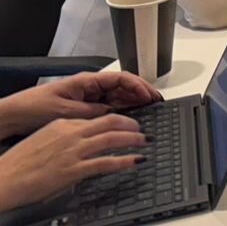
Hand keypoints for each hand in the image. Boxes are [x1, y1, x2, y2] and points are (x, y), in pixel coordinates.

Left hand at [0, 73, 158, 137]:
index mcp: (87, 81)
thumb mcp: (67, 111)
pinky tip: (126, 118)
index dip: (139, 86)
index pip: (121, 78)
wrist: (12, 117)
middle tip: (155, 104)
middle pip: (121, 87)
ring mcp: (86, 98)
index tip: (151, 95)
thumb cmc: (33, 108)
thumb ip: (93, 111)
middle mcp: (89, 87)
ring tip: (146, 111)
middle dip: (140, 94)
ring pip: (115, 98)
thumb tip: (114, 112)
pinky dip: (118, 112)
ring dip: (131, 103)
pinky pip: (106, 108)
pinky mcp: (81, 109)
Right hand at [0, 116, 147, 212]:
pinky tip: (135, 161)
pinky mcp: (74, 169)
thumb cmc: (19, 163)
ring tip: (144, 141)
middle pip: (110, 121)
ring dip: (133, 139)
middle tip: (140, 129)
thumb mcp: (44, 140)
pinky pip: (106, 162)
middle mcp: (72, 134)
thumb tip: (78, 142)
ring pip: (113, 138)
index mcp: (63, 124)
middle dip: (130, 123)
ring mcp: (74, 151)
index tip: (125, 122)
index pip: (96, 116)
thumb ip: (63, 137)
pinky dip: (125, 160)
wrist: (5, 179)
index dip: (115, 118)